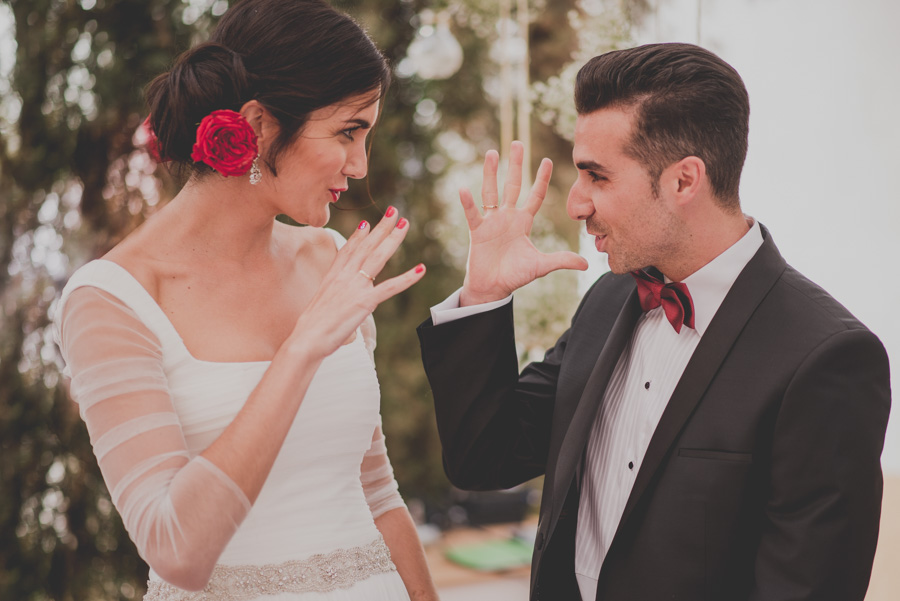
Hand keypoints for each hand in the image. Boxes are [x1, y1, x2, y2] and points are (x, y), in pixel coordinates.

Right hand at [288, 210, 424, 358]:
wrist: (306, 338)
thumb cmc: (311, 329)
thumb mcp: (321, 304)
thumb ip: (333, 297)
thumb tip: (340, 300)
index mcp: (333, 277)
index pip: (348, 250)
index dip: (358, 236)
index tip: (367, 222)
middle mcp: (344, 277)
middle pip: (366, 247)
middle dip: (381, 228)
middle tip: (394, 212)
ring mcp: (355, 287)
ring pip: (378, 257)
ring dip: (393, 239)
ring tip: (405, 224)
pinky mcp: (365, 301)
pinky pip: (390, 287)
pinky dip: (407, 278)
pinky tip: (420, 269)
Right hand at [458, 141, 587, 305]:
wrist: (493, 288)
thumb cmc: (515, 275)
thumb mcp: (541, 266)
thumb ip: (562, 260)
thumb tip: (587, 264)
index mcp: (523, 222)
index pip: (535, 196)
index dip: (542, 179)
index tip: (548, 160)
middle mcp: (507, 217)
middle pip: (512, 185)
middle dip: (516, 165)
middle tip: (517, 143)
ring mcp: (491, 222)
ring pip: (491, 192)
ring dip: (491, 174)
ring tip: (492, 153)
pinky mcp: (477, 231)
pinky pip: (472, 214)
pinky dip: (467, 203)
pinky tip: (463, 188)